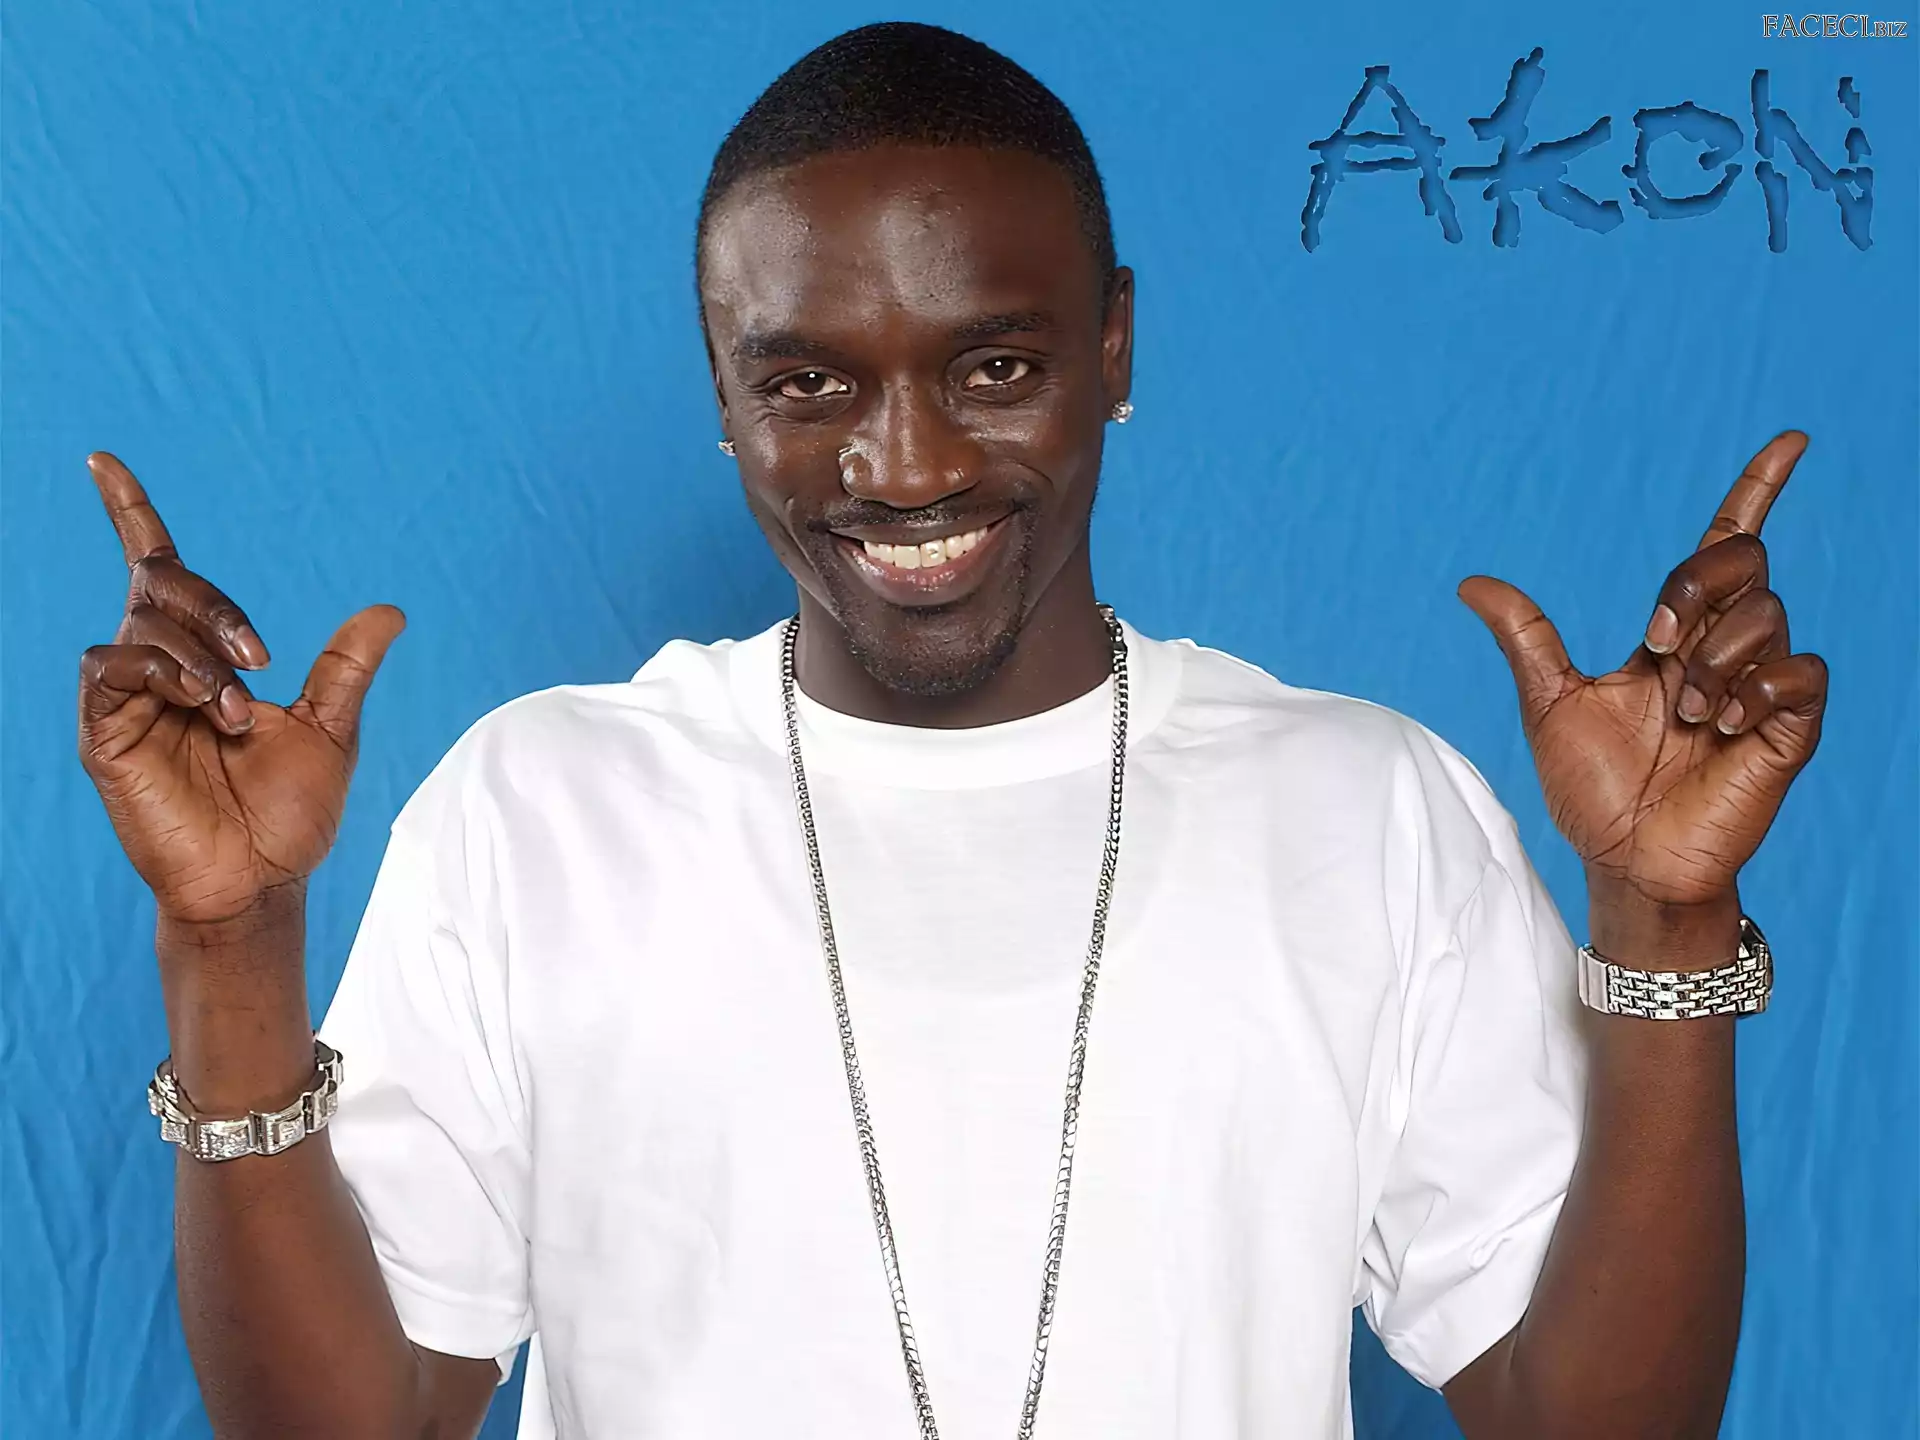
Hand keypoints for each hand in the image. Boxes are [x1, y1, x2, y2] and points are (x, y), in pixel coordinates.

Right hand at [77, 453, 404, 925]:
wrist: (262, 880)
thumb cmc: (287, 815)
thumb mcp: (330, 728)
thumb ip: (346, 667)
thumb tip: (389, 610)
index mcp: (202, 660)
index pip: (158, 571)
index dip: (129, 513)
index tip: (104, 461)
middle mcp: (157, 669)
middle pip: (162, 585)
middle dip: (216, 607)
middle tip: (263, 659)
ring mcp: (128, 701)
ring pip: (143, 623)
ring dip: (202, 657)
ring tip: (238, 715)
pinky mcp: (106, 733)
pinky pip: (112, 666)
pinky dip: (165, 672)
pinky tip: (206, 708)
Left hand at [1459, 432, 1827, 911]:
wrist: (1623, 860)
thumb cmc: (1592, 788)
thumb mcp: (1549, 702)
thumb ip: (1526, 638)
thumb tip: (1472, 582)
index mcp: (1674, 636)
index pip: (1724, 547)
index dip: (1757, 491)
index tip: (1790, 441)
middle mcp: (1722, 650)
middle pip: (1742, 563)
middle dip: (1693, 588)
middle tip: (1653, 647)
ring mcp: (1760, 687)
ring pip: (1764, 616)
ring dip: (1709, 662)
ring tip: (1684, 719)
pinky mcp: (1789, 728)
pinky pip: (1800, 672)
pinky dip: (1754, 689)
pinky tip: (1718, 728)